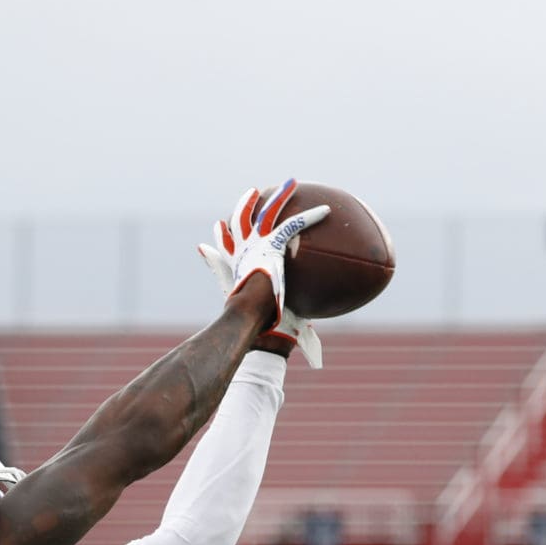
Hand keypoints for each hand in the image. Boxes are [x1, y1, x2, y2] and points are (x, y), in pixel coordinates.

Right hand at [197, 180, 328, 367]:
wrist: (249, 317)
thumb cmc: (257, 326)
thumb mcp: (269, 326)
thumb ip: (289, 336)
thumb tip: (315, 360)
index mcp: (236, 267)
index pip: (226, 246)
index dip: (222, 235)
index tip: (220, 227)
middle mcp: (242, 252)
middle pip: (241, 220)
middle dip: (245, 205)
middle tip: (252, 193)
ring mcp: (255, 246)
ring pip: (266, 213)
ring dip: (279, 197)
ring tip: (290, 184)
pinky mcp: (272, 245)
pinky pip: (293, 224)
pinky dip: (311, 217)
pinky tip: (326, 211)